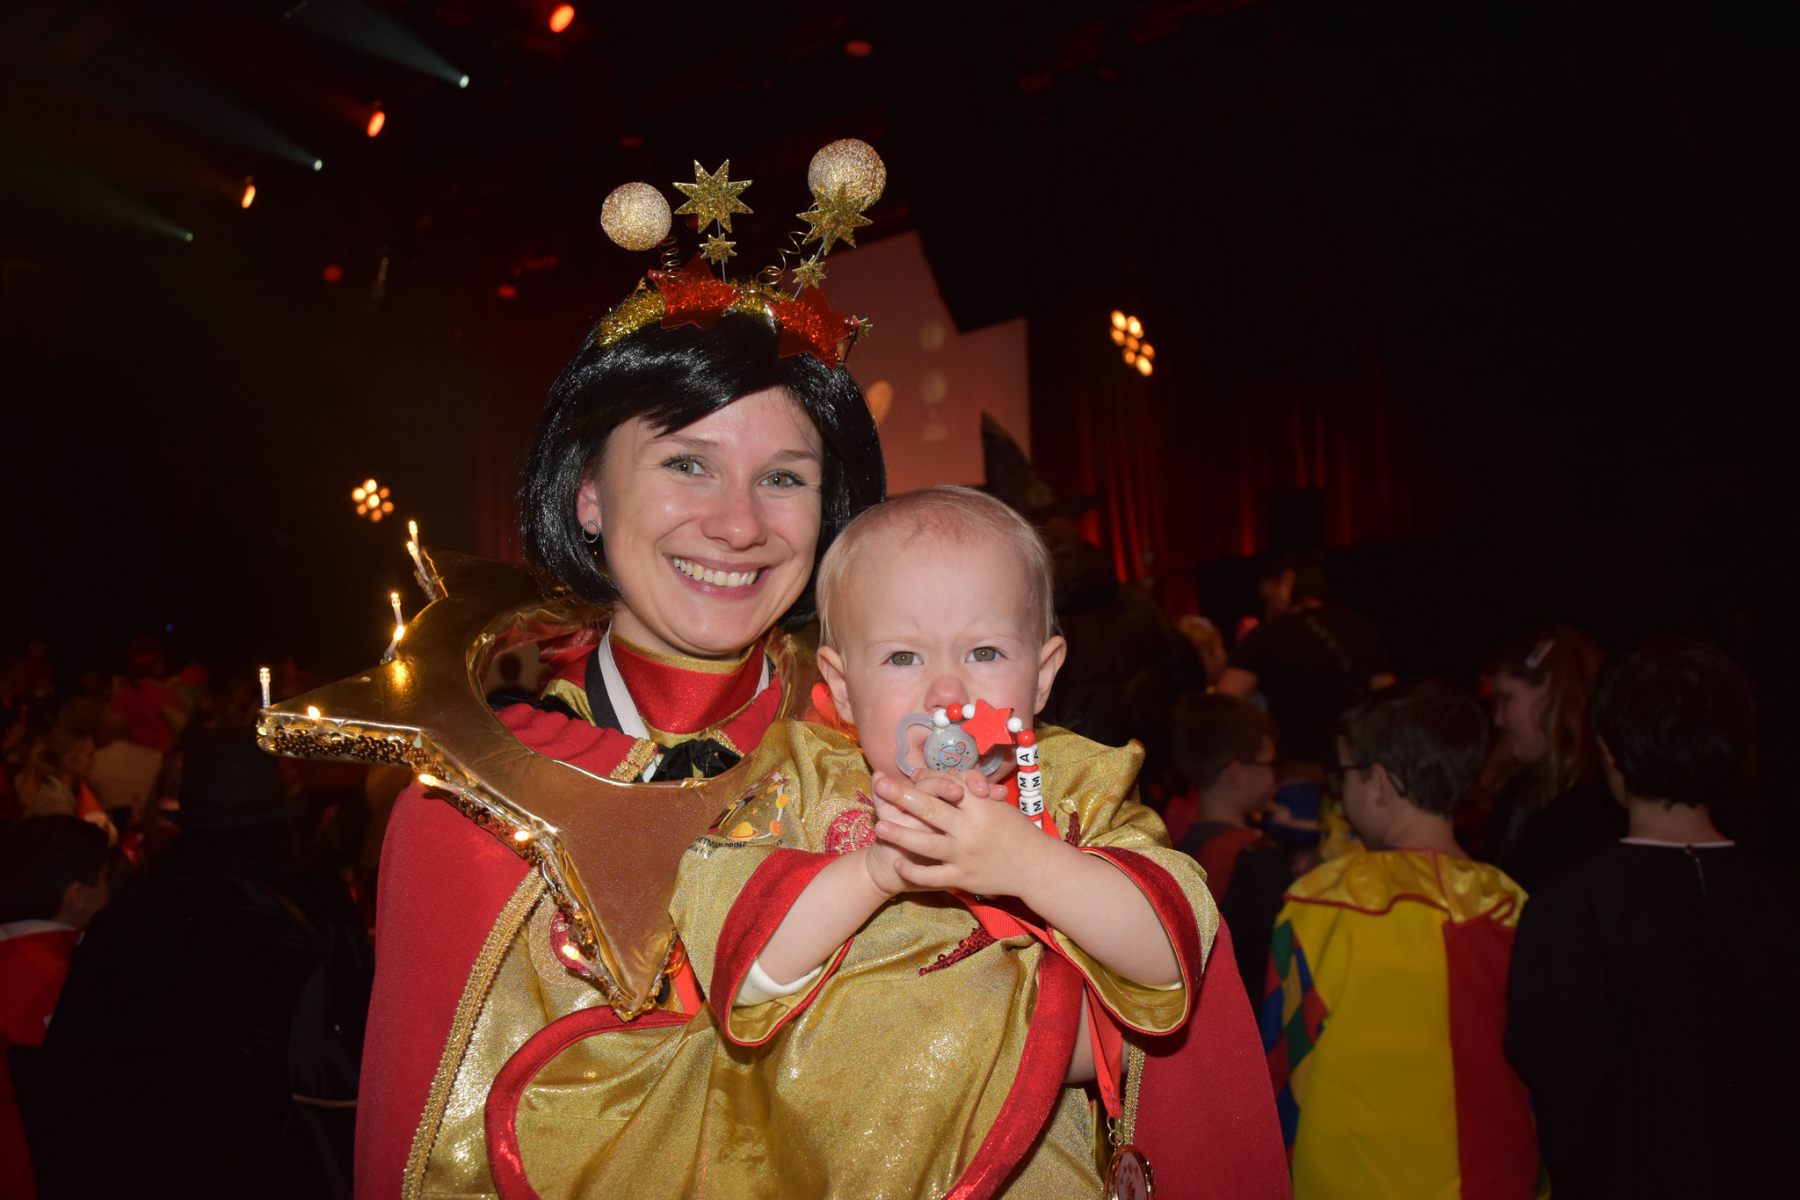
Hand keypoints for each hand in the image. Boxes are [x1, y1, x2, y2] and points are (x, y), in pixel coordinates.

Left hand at [870, 768, 1061, 898]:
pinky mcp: (962, 877)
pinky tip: (898, 862)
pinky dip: (913, 870)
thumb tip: (946, 777)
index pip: (948, 785)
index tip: (910, 774)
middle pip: (931, 808)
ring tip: (878, 828)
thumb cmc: (1016, 831)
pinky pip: (932, 875)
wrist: (1036, 867)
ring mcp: (964, 854)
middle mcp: (970, 828)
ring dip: (900, 834)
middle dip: (902, 797)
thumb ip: (971, 790)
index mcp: (980, 806)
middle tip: (880, 787)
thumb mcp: (997, 805)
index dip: (928, 778)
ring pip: (926, 843)